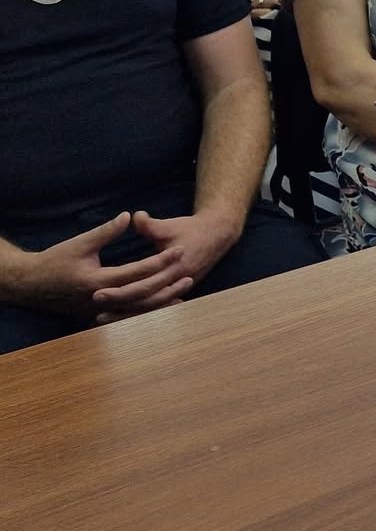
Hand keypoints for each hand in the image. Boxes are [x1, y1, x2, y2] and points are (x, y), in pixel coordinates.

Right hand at [0, 213, 192, 322]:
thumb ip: (106, 231)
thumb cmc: (55, 260)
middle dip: (166, 284)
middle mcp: (100, 300)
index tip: (179, 249)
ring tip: (183, 291)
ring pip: (136, 309)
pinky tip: (162, 304)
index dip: (160, 260)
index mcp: (97, 281)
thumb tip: (129, 215)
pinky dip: (146, 310)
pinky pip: (127, 315)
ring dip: (160, 301)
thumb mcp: (80, 243)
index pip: (136, 271)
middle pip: (141, 295)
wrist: (31, 284)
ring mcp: (99, 311)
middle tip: (189, 273)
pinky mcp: (98, 315)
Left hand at [106, 208, 244, 319]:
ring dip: (126, 314)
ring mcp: (179, 288)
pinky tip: (122, 315)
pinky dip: (139, 312)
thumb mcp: (170, 225)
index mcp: (175, 268)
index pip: (142, 285)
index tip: (97, 291)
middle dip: (118, 305)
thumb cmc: (192, 229)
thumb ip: (149, 224)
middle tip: (95, 306)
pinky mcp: (177, 290)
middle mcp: (177, 283)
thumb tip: (133, 217)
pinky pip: (156, 305)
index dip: (119, 290)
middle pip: (144, 301)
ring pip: (150, 308)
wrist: (218, 234)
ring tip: (103, 318)